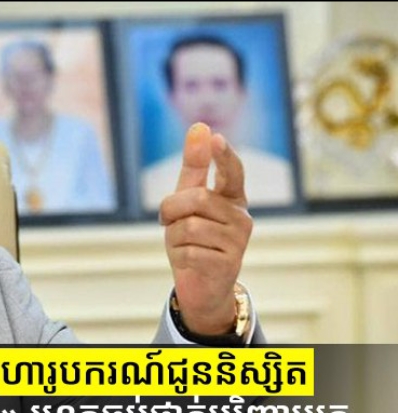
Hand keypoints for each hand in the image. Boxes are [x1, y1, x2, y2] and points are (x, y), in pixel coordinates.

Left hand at [160, 123, 252, 334]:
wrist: (200, 285)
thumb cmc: (193, 238)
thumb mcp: (187, 202)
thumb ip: (195, 167)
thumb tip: (201, 127)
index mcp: (232, 198)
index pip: (233, 172)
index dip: (223, 156)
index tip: (215, 138)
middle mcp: (241, 217)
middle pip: (196, 198)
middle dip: (172, 210)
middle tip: (170, 222)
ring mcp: (238, 241)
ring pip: (189, 227)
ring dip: (175, 237)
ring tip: (186, 246)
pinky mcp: (228, 263)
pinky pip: (189, 251)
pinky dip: (180, 257)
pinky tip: (190, 262)